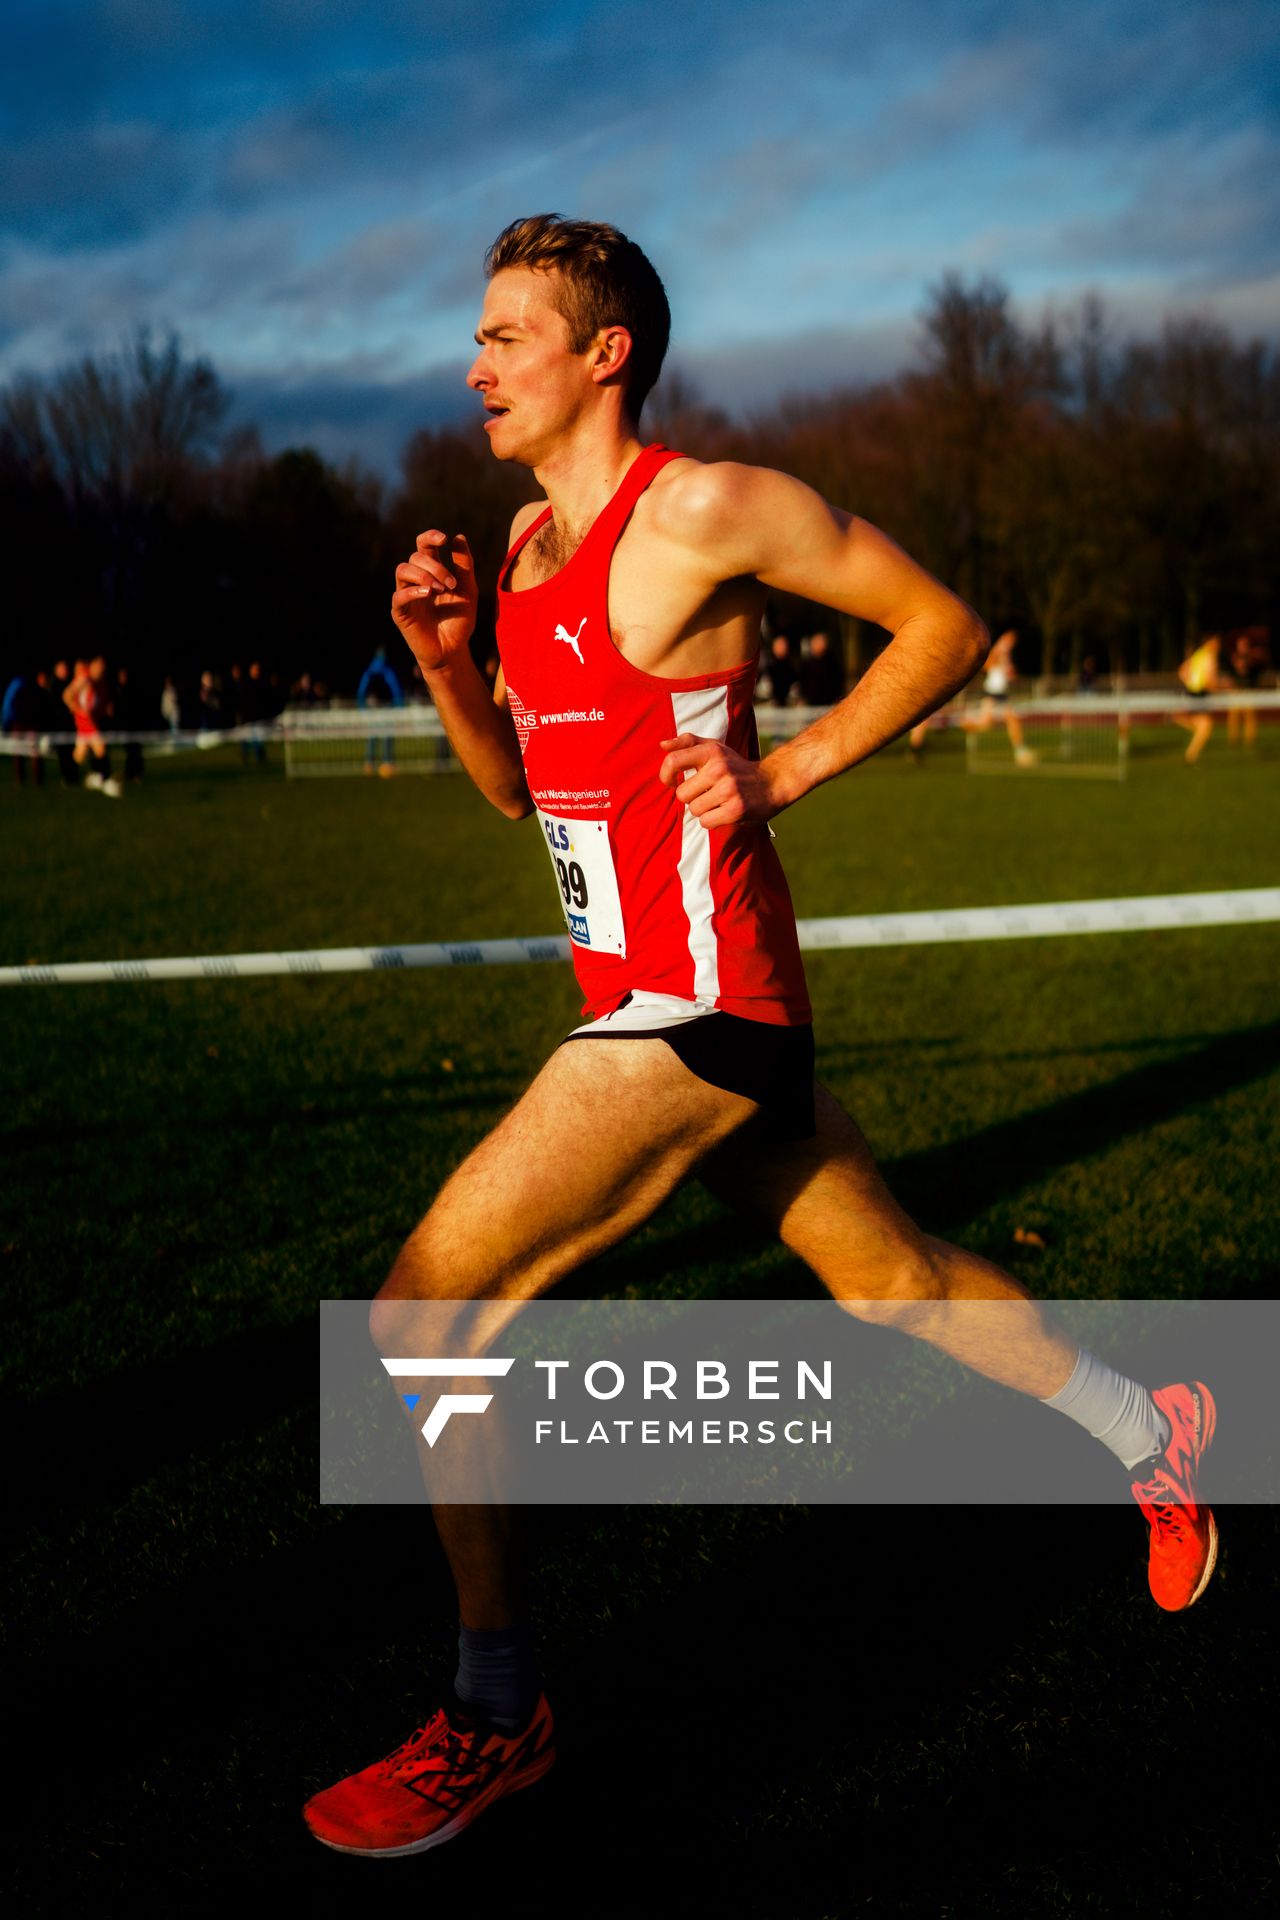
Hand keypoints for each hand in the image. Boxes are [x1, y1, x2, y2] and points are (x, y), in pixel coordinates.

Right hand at [391, 531, 477, 671]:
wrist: (453, 650)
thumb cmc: (459, 620)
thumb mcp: (468, 590)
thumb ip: (464, 565)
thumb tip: (459, 537)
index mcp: (431, 571)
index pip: (423, 545)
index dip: (430, 537)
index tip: (444, 539)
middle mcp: (416, 580)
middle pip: (416, 557)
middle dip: (435, 566)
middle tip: (451, 584)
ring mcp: (406, 595)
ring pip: (403, 570)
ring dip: (423, 575)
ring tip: (440, 589)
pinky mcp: (400, 613)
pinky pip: (399, 595)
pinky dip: (413, 591)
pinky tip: (429, 594)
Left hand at [658, 732, 785, 828]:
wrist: (772, 783)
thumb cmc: (736, 767)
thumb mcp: (715, 748)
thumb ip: (687, 743)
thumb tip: (662, 745)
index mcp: (712, 751)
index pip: (673, 761)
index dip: (665, 775)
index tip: (672, 781)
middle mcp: (720, 768)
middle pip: (682, 794)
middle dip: (691, 797)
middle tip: (707, 793)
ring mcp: (728, 790)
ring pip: (694, 810)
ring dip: (702, 810)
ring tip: (717, 802)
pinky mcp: (735, 810)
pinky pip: (706, 822)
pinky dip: (711, 820)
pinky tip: (723, 812)